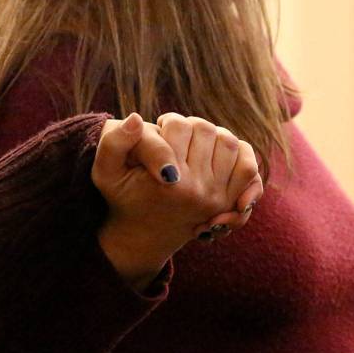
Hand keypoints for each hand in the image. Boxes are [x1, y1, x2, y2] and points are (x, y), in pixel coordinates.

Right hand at [92, 113, 262, 291]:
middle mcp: (197, 191)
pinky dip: (237, 153)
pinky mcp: (228, 201)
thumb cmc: (122, 195)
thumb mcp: (105, 171)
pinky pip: (247, 166)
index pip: (180, 126)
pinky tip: (215, 152)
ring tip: (192, 144)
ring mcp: (217, 197)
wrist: (142, 233)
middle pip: (205, 130)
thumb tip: (135, 119)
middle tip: (174, 138)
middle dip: (189, 128)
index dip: (167, 122)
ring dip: (211, 136)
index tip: (158, 132)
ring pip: (227, 141)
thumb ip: (115, 142)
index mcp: (170, 182)